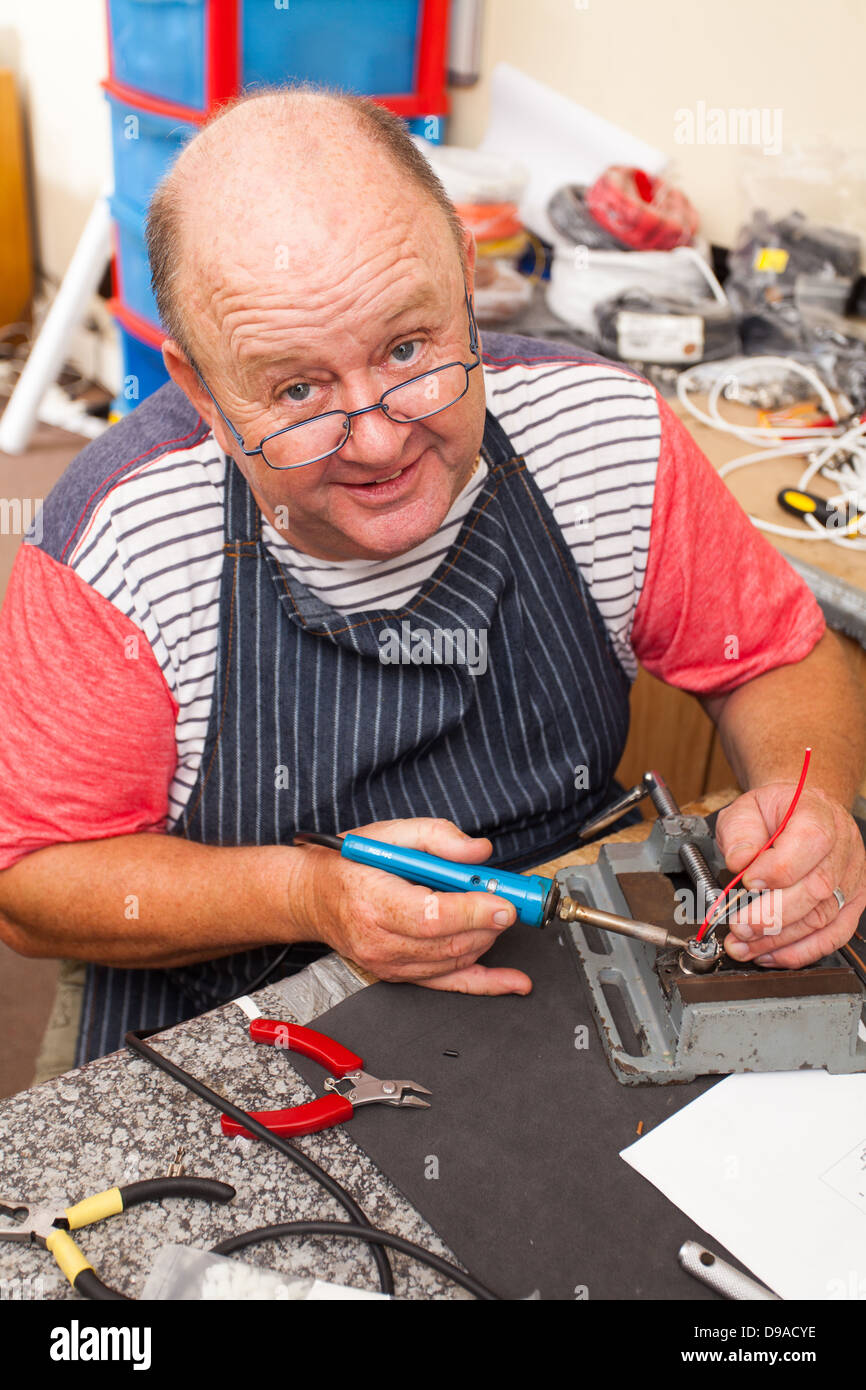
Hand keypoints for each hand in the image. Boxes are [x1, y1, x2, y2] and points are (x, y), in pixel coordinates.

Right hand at [287, 816, 531, 994]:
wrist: (315, 898)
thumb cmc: (349, 865)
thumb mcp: (390, 833)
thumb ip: (437, 836)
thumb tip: (478, 852)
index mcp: (373, 901)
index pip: (430, 917)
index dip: (472, 912)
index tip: (503, 902)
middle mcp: (378, 941)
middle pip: (448, 942)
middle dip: (489, 923)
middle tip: (510, 900)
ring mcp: (389, 964)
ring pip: (454, 960)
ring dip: (487, 939)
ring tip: (497, 913)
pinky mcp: (400, 976)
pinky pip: (450, 984)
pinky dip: (487, 984)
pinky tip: (514, 982)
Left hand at [714, 784, 865, 967]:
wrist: (801, 813)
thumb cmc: (775, 813)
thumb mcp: (747, 809)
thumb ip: (740, 832)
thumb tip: (739, 861)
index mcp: (819, 815)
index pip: (810, 842)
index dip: (779, 868)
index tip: (747, 881)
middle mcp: (843, 848)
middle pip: (817, 889)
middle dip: (772, 915)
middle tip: (739, 926)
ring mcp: (851, 879)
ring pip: (823, 919)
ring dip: (779, 939)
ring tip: (743, 946)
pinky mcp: (851, 904)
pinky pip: (833, 936)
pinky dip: (799, 951)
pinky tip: (770, 954)